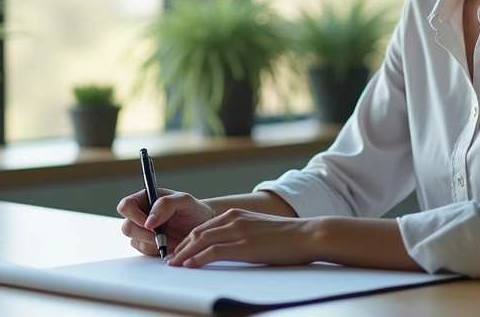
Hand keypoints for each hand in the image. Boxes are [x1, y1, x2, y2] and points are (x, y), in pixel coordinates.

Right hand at [117, 188, 214, 256]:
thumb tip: (148, 221)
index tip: (149, 224)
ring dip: (153, 243)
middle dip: (144, 234)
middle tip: (162, 236)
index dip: (133, 215)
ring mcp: (142, 230)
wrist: (202, 226)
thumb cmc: (193, 210)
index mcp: (146, 198)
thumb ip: (165, 204)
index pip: (126, 205)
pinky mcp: (147, 244)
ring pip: (134, 241)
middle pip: (127, 227)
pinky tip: (170, 245)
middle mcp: (141, 214)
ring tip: (172, 239)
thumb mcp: (184, 201)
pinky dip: (157, 250)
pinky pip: (144, 250)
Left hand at [167, 208, 319, 267]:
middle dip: (181, 247)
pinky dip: (198, 258)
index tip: (179, 250)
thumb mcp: (260, 229)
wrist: (308, 234)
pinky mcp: (244, 246)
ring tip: (174, 264)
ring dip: (184, 253)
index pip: (205, 227)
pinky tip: (190, 265)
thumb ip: (244, 232)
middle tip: (170, 259)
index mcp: (237, 215)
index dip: (188, 239)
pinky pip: (214, 252)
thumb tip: (234, 246)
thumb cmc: (288, 236)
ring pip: (201, 241)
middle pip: (198, 233)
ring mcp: (239, 232)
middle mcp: (234, 219)